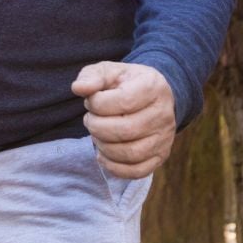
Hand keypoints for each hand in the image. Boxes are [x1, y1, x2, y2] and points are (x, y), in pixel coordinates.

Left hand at [72, 61, 176, 178]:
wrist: (151, 96)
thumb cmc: (124, 83)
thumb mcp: (108, 71)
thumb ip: (91, 77)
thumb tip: (78, 88)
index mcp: (152, 87)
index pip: (123, 101)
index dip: (97, 104)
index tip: (91, 101)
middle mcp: (163, 114)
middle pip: (126, 130)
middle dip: (97, 127)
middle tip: (90, 120)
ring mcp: (164, 138)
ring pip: (130, 153)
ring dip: (103, 146)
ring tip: (97, 134)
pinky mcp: (160, 156)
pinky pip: (137, 171)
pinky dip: (114, 167)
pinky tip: (102, 154)